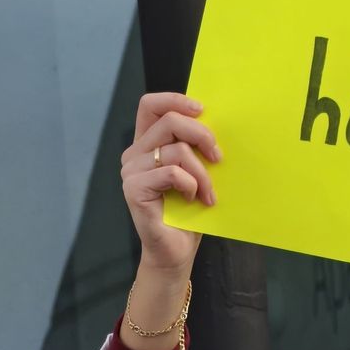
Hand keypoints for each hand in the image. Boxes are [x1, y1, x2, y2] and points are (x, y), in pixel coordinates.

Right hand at [120, 92, 220, 277]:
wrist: (177, 250)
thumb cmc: (189, 210)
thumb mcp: (197, 169)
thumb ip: (195, 144)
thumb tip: (215, 120)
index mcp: (147, 143)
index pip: (150, 105)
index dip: (176, 100)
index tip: (203, 110)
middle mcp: (134, 153)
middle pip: (169, 121)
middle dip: (202, 135)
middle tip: (218, 157)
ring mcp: (131, 171)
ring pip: (176, 150)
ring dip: (203, 172)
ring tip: (209, 192)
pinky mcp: (133, 188)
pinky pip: (171, 172)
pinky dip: (191, 184)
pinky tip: (193, 199)